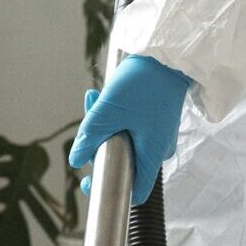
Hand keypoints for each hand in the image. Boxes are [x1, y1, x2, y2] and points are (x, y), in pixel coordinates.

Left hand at [69, 54, 191, 206]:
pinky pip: (130, 126)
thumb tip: (76, 160)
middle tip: (86, 127)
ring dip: (103, 124)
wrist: (169, 54)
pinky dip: (114, 115)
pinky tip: (101, 95)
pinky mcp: (155, 119)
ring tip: (91, 99)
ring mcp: (157, 134)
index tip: (90, 182)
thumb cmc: (143, 83)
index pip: (134, 191)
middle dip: (98, 146)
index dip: (110, 189)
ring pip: (123, 140)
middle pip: (122, 162)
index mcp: (151, 155)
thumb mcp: (108, 112)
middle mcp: (157, 150)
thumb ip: (90, 138)